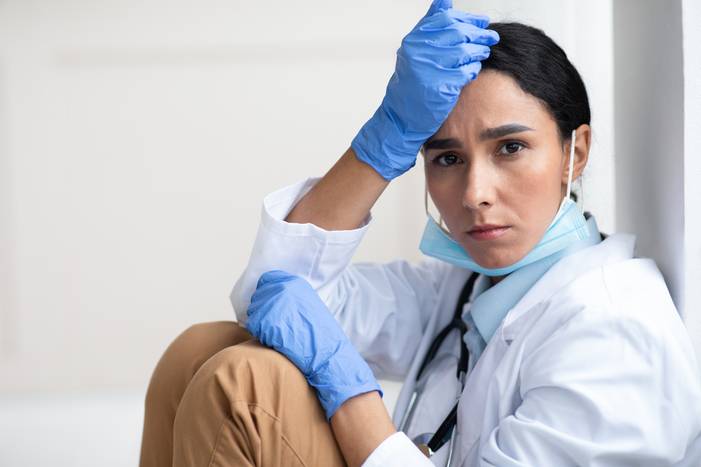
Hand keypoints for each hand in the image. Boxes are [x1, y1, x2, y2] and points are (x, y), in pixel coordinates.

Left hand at [246, 270, 381, 419]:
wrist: (327, 353)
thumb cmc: (320, 333)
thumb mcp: (308, 304)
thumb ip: (290, 297)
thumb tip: (269, 298)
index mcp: (294, 282)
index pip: (266, 280)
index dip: (266, 294)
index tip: (271, 307)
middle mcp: (282, 289)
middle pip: (257, 298)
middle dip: (262, 312)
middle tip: (277, 326)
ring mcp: (273, 305)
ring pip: (254, 314)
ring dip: (261, 325)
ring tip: (280, 334)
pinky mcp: (267, 322)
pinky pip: (255, 329)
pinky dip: (263, 336)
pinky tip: (278, 341)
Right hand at [351, 0, 498, 180]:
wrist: (401, 117)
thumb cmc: (411, 85)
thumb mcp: (414, 52)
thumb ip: (429, 26)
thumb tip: (444, 1)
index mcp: (413, 40)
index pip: (446, 19)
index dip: (467, 18)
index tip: (481, 21)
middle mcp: (418, 52)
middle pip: (458, 33)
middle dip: (478, 33)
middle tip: (491, 36)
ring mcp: (428, 69)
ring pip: (464, 52)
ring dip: (478, 51)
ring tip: (483, 53)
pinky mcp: (439, 87)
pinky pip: (466, 72)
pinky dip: (473, 70)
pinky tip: (472, 71)